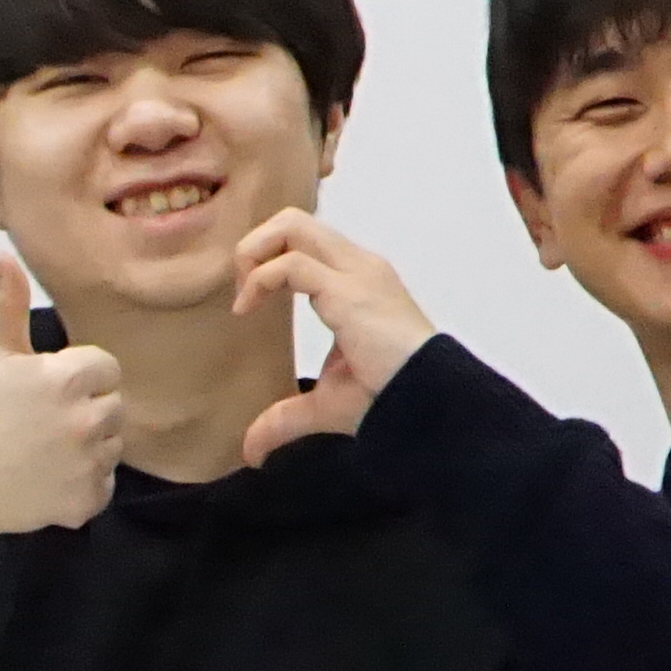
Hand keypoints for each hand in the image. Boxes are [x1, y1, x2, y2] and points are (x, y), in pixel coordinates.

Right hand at [0, 256, 124, 539]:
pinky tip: (46, 480)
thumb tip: (3, 255)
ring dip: (86, 450)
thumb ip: (8, 304)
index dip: (79, 378)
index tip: (45, 393)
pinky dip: (80, 487)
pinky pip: (103, 486)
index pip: (107, 368)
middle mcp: (85, 419)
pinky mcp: (85, 500)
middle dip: (86, 413)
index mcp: (66, 378)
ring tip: (41, 453)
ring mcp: (87, 463)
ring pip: (111, 448)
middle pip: (114, 408)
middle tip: (41, 426)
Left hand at [231, 210, 441, 463]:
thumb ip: (285, 418)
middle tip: (242, 291)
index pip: (305, 239)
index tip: (248, 302)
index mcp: (357, 280)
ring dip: (253, 253)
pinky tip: (248, 309)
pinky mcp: (350, 292)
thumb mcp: (326, 405)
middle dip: (254, 245)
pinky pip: (290, 263)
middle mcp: (359, 266)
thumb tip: (253, 451)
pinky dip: (260, 279)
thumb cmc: (391, 397)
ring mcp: (357, 273)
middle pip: (294, 219)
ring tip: (244, 297)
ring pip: (292, 224)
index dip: (267, 259)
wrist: (429, 402)